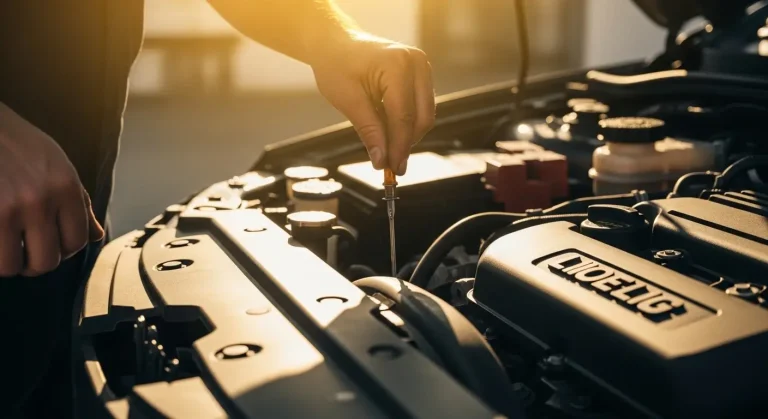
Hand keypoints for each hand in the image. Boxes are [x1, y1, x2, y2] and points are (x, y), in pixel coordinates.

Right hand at [0, 102, 103, 276]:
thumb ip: (78, 201)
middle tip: (26, 254)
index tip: (52, 246)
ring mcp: (8, 209)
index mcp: (65, 187)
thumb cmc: (18, 144)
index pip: (78, 241)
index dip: (65, 250)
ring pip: (13, 265)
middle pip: (47, 260)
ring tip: (7, 250)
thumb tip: (96, 234)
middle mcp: (41, 200)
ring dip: (9, 263)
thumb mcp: (58, 165)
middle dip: (36, 263)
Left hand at [311, 32, 434, 174]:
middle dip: (406, 144)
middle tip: (391, 166)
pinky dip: (407, 123)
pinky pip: (421, 106)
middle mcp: (416, 63)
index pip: (403, 117)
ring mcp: (422, 67)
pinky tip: (389, 132)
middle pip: (421, 117)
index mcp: (397, 66)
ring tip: (387, 149)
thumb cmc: (337, 65)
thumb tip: (381, 160)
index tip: (391, 169)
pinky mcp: (421, 74)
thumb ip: (369, 130)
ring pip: (424, 114)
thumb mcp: (348, 100)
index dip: (398, 147)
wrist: (336, 43)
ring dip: (408, 135)